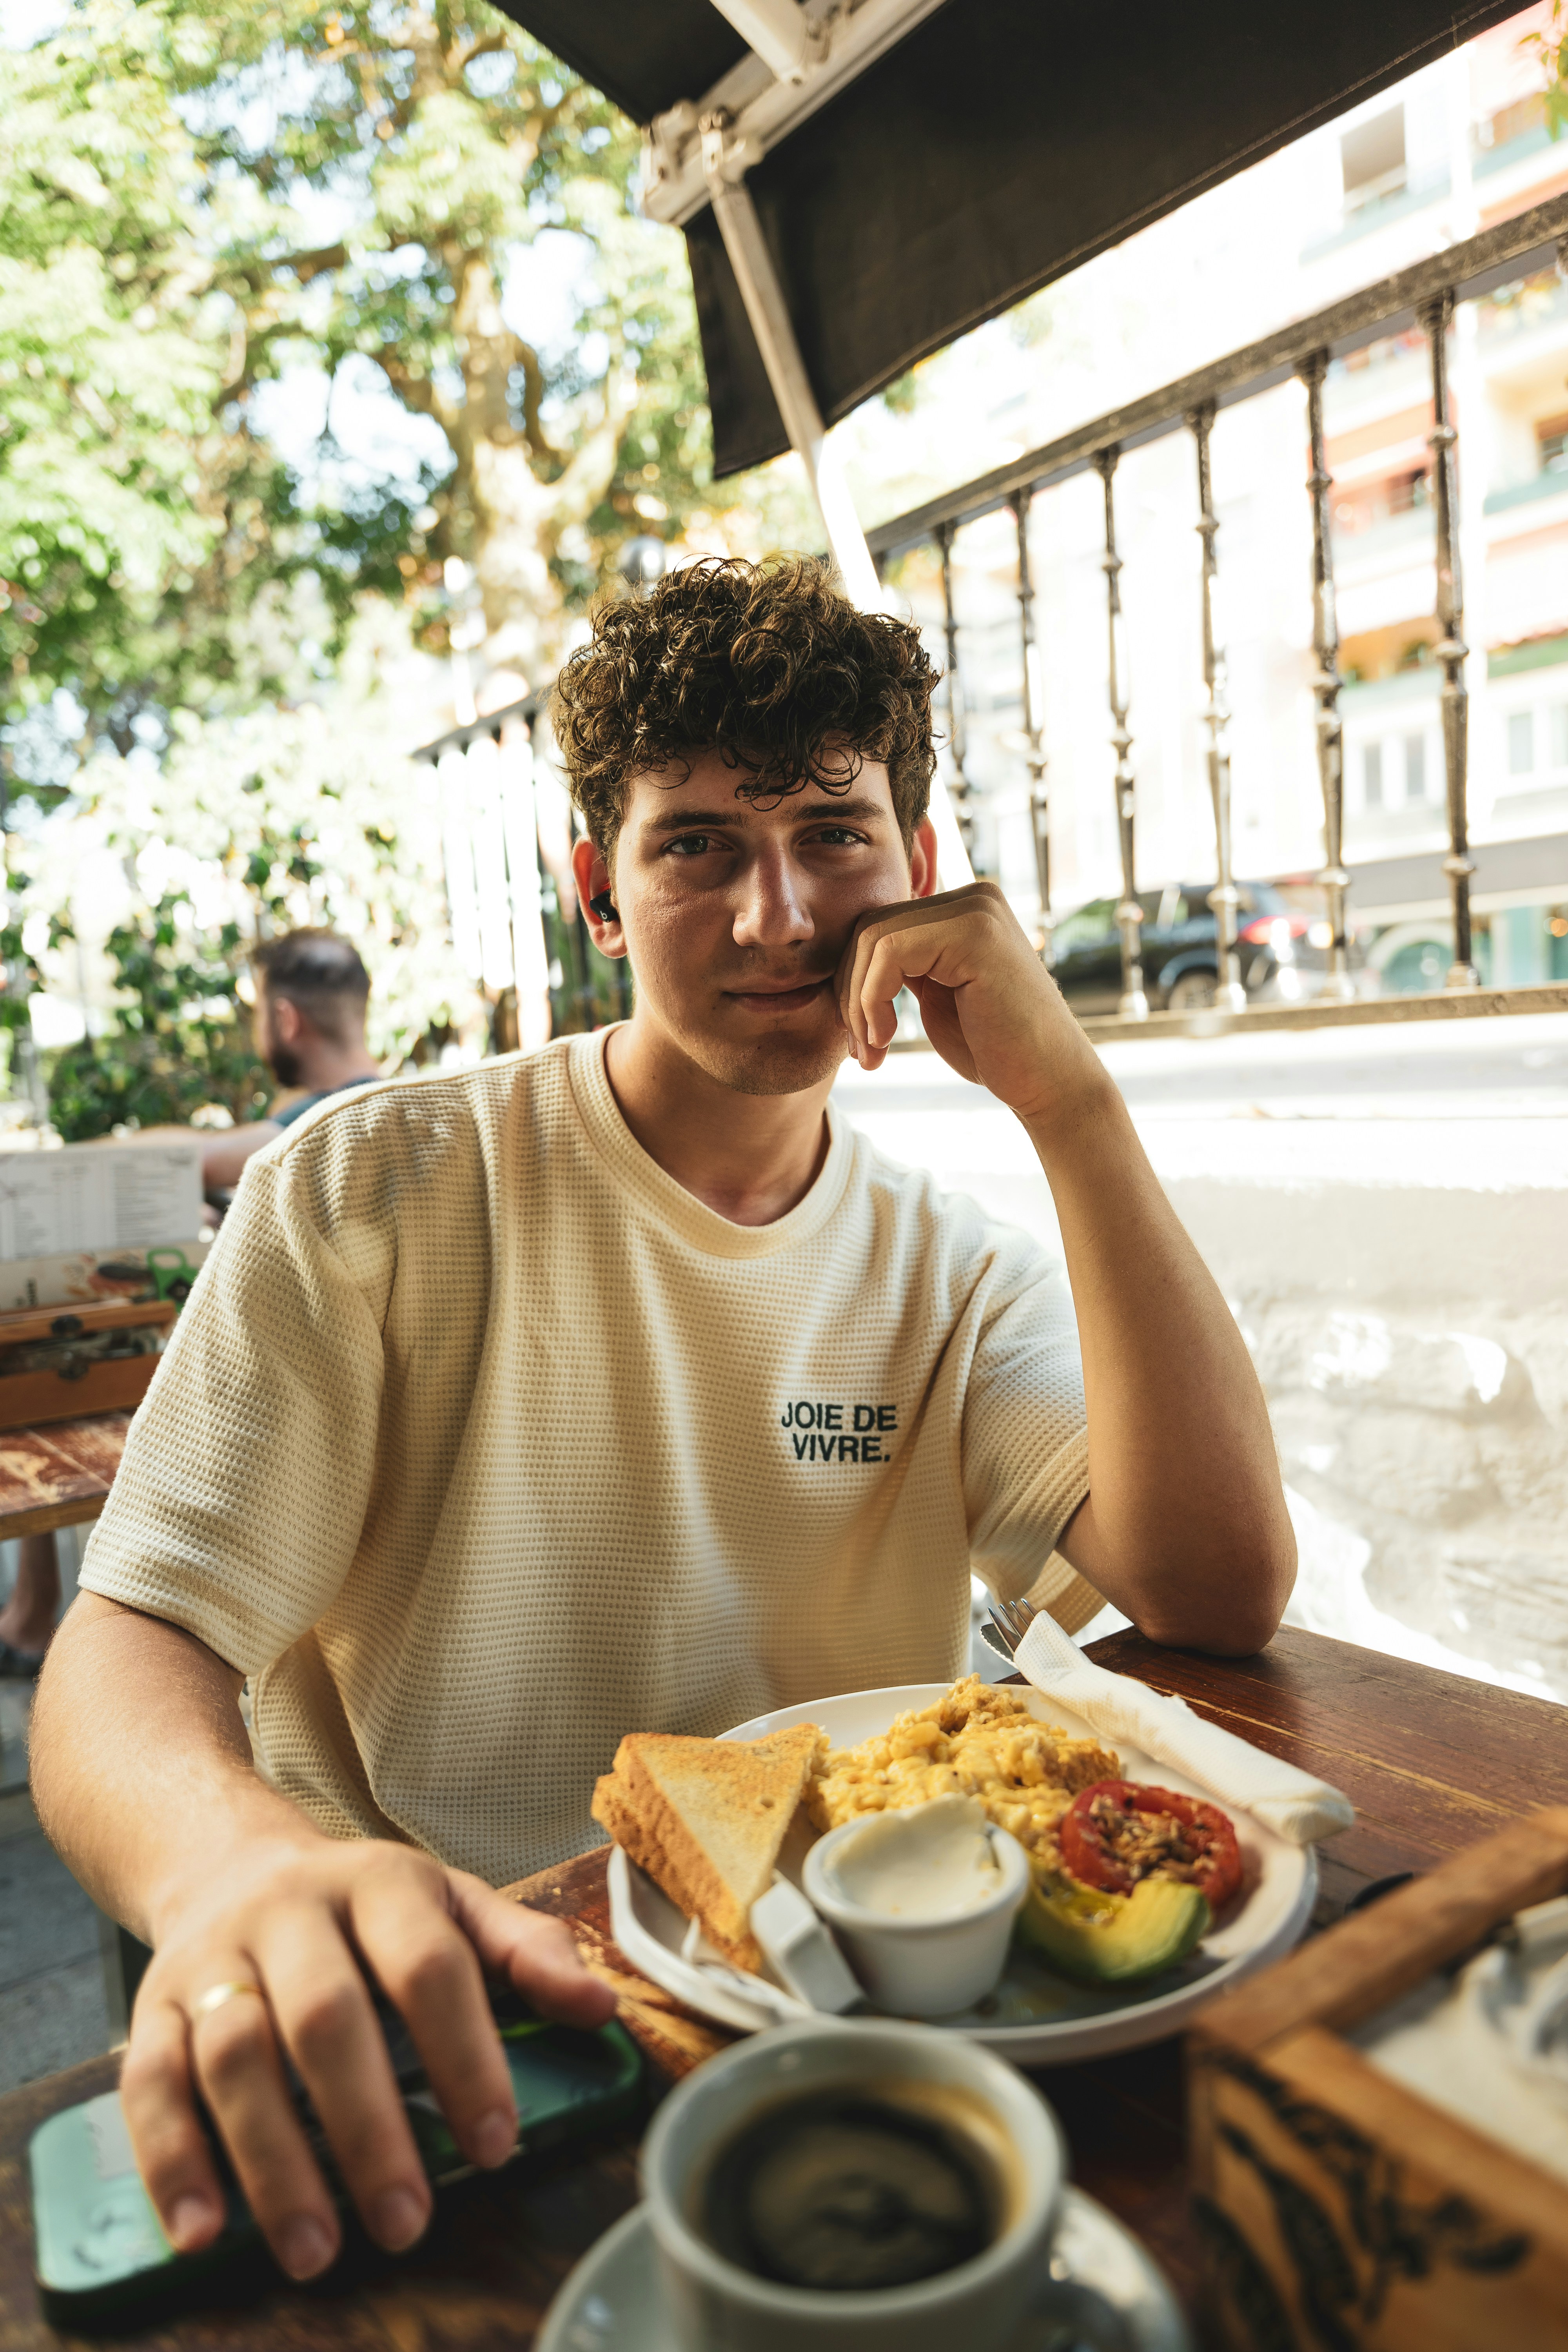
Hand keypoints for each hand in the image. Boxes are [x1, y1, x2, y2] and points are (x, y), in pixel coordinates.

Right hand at [120, 1833, 614, 2280]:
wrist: (234, 1864)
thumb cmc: (367, 1909)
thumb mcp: (453, 1905)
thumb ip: (527, 1952)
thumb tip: (600, 2006)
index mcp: (379, 1883)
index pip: (429, 1965)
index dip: (465, 2054)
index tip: (495, 2144)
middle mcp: (290, 1914)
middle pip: (325, 2016)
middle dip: (368, 2127)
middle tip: (406, 2222)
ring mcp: (214, 1959)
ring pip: (235, 2054)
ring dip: (273, 2161)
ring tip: (316, 2249)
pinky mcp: (151, 2008)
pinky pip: (150, 2084)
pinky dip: (173, 2160)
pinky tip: (203, 2228)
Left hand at [835, 880, 1106, 1126]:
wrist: (1049, 1082)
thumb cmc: (993, 1048)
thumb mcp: (936, 994)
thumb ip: (904, 964)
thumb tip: (844, 956)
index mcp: (963, 908)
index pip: (878, 925)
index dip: (853, 981)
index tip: (861, 1037)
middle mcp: (974, 897)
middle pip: (870, 927)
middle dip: (850, 992)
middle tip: (860, 1049)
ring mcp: (977, 909)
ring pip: (874, 938)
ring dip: (857, 1003)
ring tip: (871, 1050)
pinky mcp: (974, 933)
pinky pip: (890, 952)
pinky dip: (872, 1000)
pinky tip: (886, 1040)